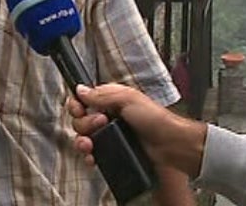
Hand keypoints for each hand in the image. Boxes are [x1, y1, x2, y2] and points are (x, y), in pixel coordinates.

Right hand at [66, 83, 207, 176]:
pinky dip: (89, 156)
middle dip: (84, 123)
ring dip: (83, 141)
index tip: (79, 109)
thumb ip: (102, 95)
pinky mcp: (111, 151)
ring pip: (83, 138)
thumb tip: (80, 89)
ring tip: (92, 144)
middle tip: (101, 122)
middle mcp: (108, 116)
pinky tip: (93, 156)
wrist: (168, 145)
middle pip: (80, 119)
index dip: (77, 105)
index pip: (84, 99)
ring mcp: (109, 134)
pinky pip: (92, 154)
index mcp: (111, 99)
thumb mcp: (128, 99)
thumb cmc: (155, 119)